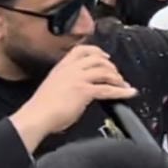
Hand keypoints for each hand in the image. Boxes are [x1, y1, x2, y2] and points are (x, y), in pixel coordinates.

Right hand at [11, 45, 137, 147]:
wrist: (37, 116)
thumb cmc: (41, 108)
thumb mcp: (53, 87)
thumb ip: (66, 83)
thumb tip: (77, 90)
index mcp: (61, 67)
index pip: (81, 50)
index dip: (96, 51)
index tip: (105, 56)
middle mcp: (70, 69)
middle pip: (97, 59)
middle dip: (111, 66)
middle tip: (117, 75)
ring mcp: (78, 78)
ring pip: (105, 71)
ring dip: (117, 78)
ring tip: (124, 85)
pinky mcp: (85, 91)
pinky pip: (108, 89)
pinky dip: (122, 91)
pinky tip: (129, 93)